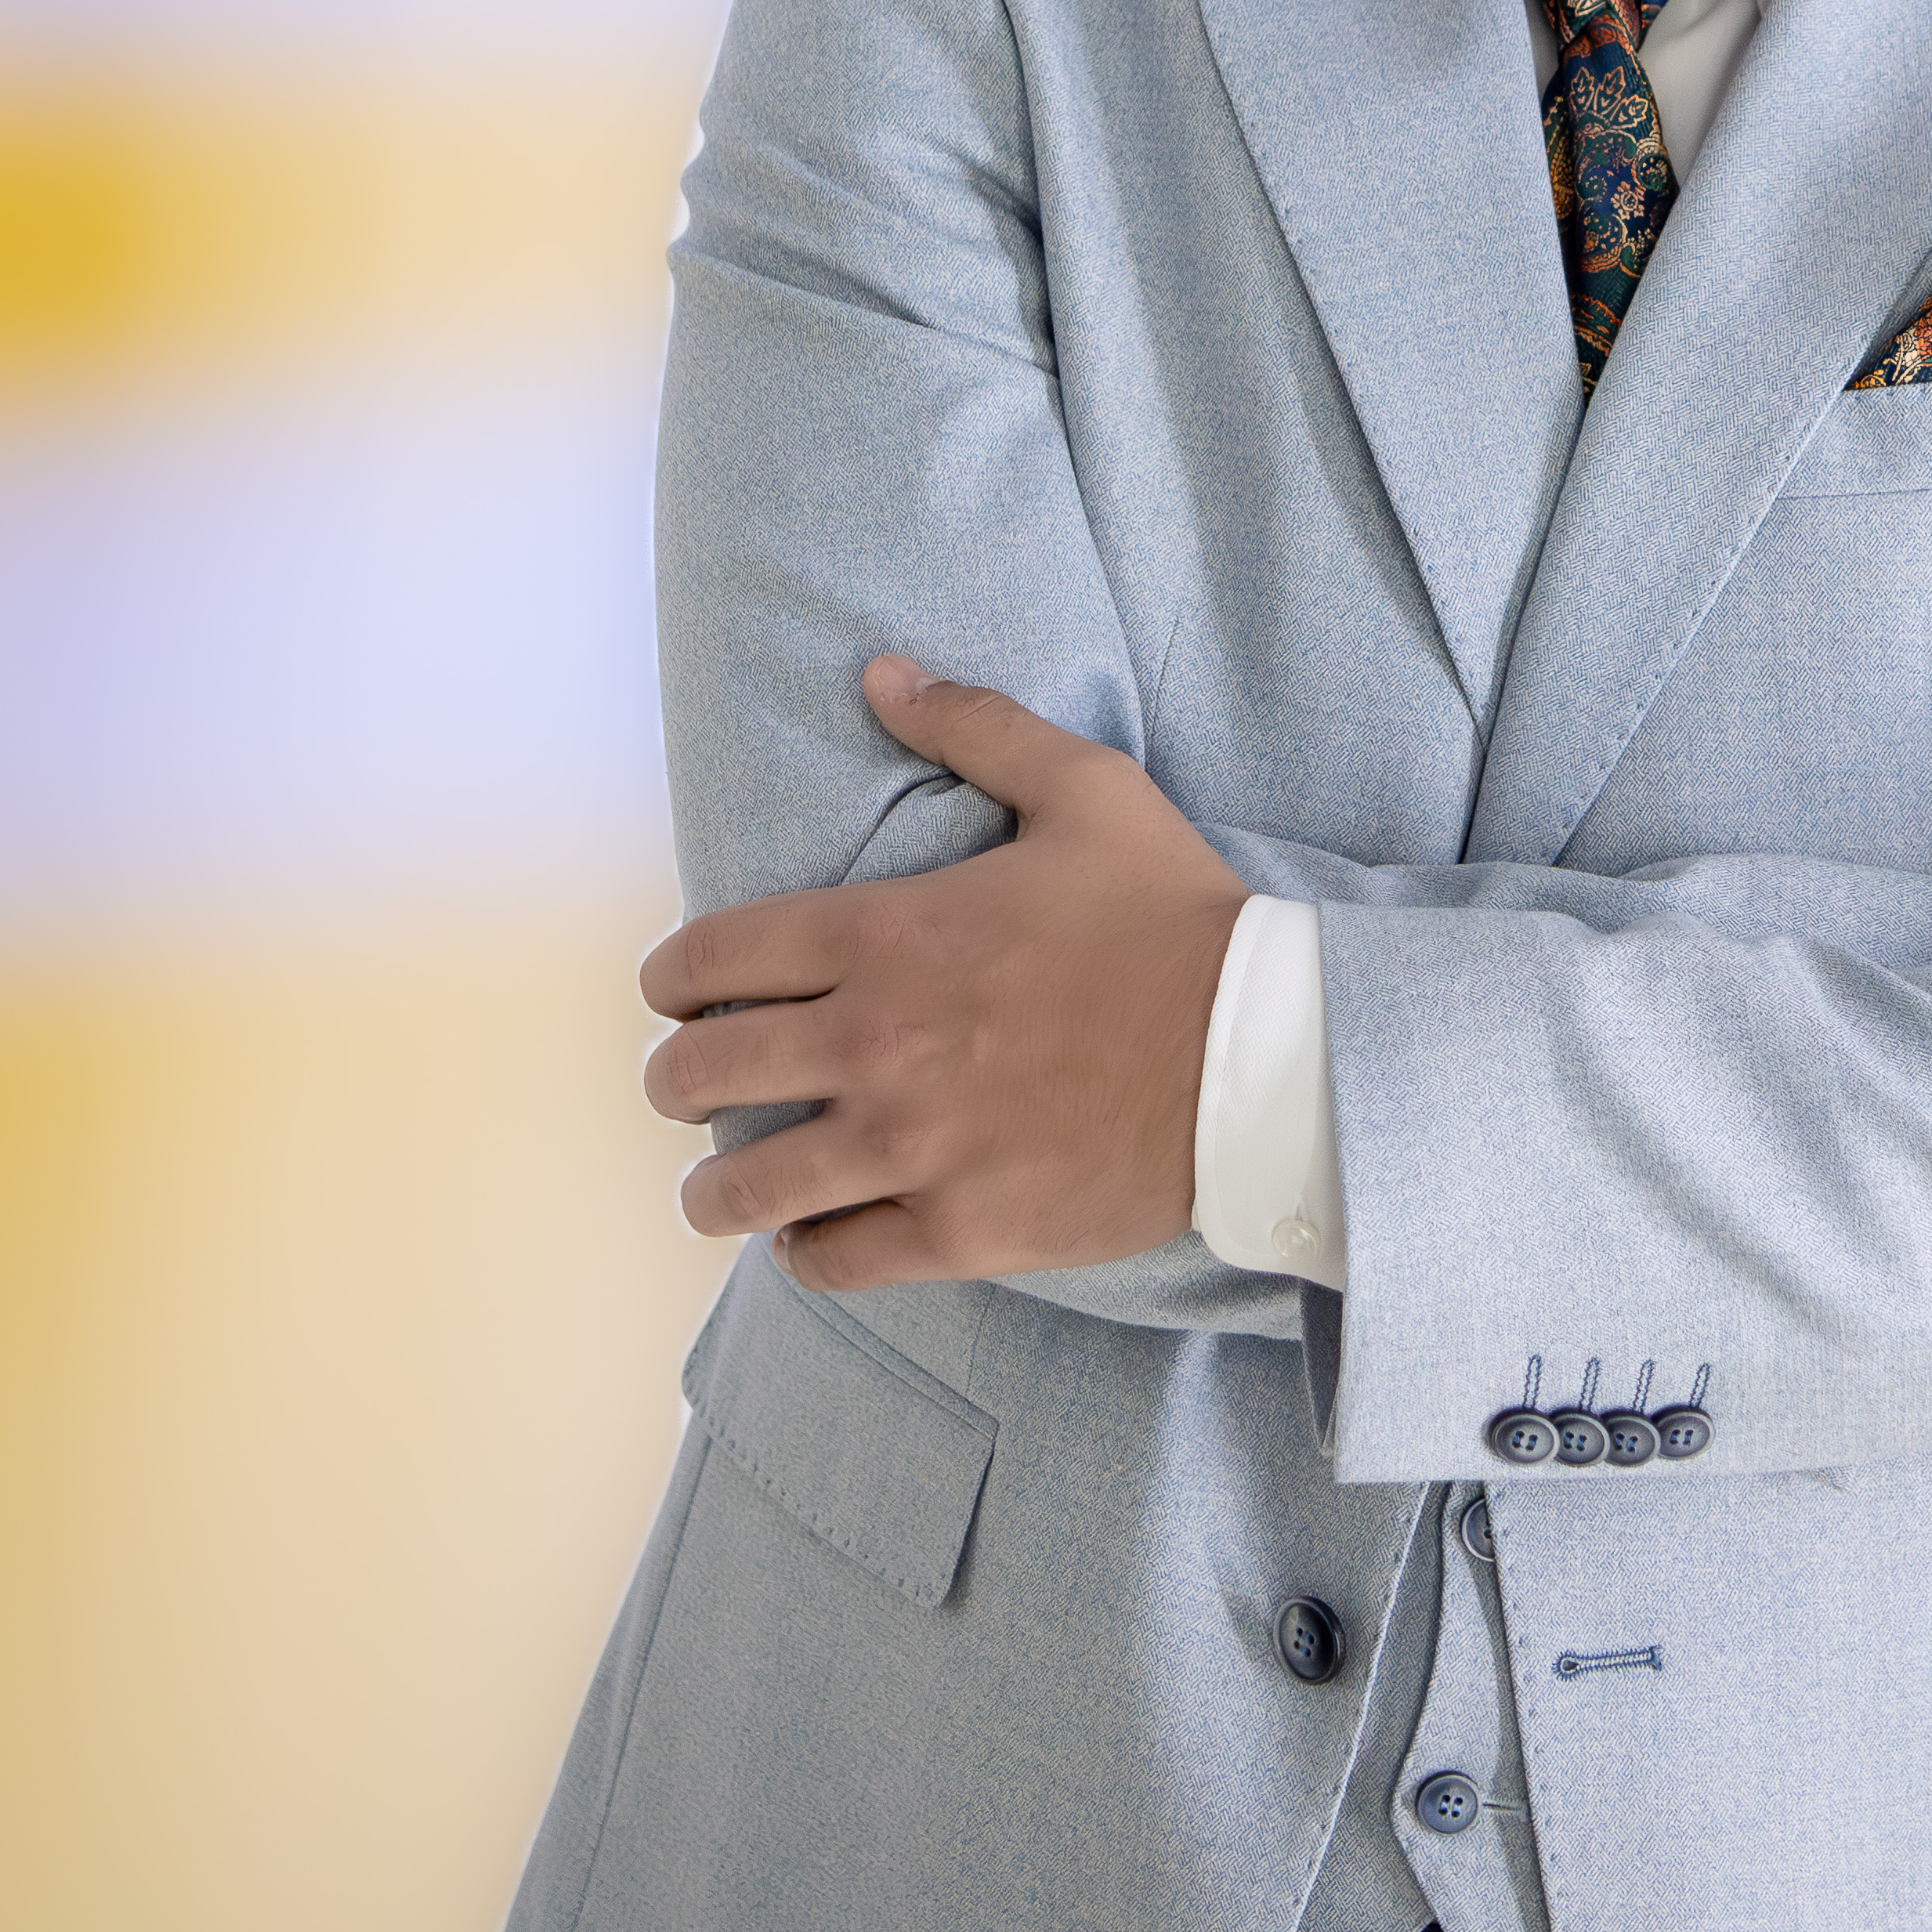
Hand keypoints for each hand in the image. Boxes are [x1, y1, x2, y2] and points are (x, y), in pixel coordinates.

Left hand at [641, 658, 1247, 1295]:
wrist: (1263, 1054)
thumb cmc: (1174, 917)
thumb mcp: (1084, 791)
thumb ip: (973, 726)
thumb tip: (881, 673)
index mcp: (882, 936)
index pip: (706, 959)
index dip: (667, 979)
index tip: (671, 994)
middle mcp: (873, 1045)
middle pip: (698, 1074)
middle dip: (674, 1078)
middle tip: (687, 1084)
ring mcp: (910, 1146)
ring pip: (741, 1186)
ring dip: (715, 1185)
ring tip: (719, 1185)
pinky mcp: (957, 1230)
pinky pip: (829, 1258)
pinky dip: (805, 1250)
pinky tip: (813, 1233)